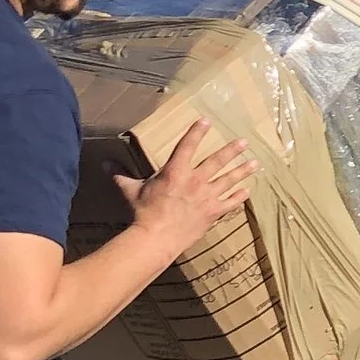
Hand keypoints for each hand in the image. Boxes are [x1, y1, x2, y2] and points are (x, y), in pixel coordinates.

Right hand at [114, 117, 255, 264]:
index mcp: (175, 172)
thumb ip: (120, 175)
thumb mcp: (130, 191)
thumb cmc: (143, 214)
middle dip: (232, 150)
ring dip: (243, 171)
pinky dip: (239, 198)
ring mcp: (206, 197)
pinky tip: (247, 192)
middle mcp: (195, 180)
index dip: (197, 131)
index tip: (207, 121)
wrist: (156, 239)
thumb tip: (103, 163)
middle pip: (217, 161)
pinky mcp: (212, 213)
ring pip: (229, 180)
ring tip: (255, 163)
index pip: (188, 145)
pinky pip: (230, 203)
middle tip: (244, 141)